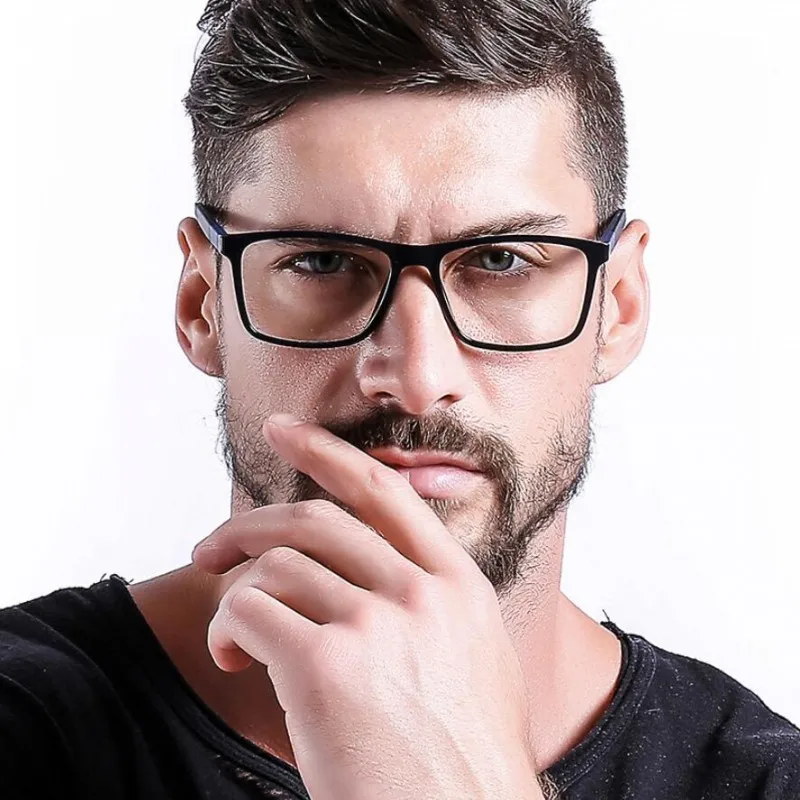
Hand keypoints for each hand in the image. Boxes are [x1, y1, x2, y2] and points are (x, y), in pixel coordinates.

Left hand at [192, 413, 543, 799]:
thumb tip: (390, 570)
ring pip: (276, 567)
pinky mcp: (325, 667)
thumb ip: (438, 604)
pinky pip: (249, 613)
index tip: (282, 430)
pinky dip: (227, 630)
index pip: (383, 492)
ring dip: (236, 594)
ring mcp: (375, 624)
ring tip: (232, 636)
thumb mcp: (478, 660)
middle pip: (314, 520)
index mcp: (456, 584)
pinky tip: (234, 660)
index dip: (326, 452)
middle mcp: (418, 592)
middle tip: (213, 545)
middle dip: (250, 524)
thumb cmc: (464, 760)